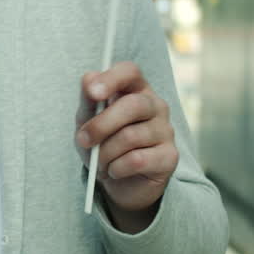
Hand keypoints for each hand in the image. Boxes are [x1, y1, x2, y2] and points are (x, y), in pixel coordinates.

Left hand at [76, 61, 178, 230]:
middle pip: (132, 105)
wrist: (117, 182)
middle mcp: (155, 106)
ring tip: (100, 161)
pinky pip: (137, 160)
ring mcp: (166, 130)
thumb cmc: (103, 143)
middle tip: (83, 140)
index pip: (130, 71)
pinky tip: (115, 170)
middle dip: (101, 125)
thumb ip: (88, 100)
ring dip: (105, 153)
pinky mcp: (169, 157)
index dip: (112, 79)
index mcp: (134, 90)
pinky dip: (116, 168)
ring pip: (131, 136)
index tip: (92, 93)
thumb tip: (89, 78)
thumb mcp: (87, 121)